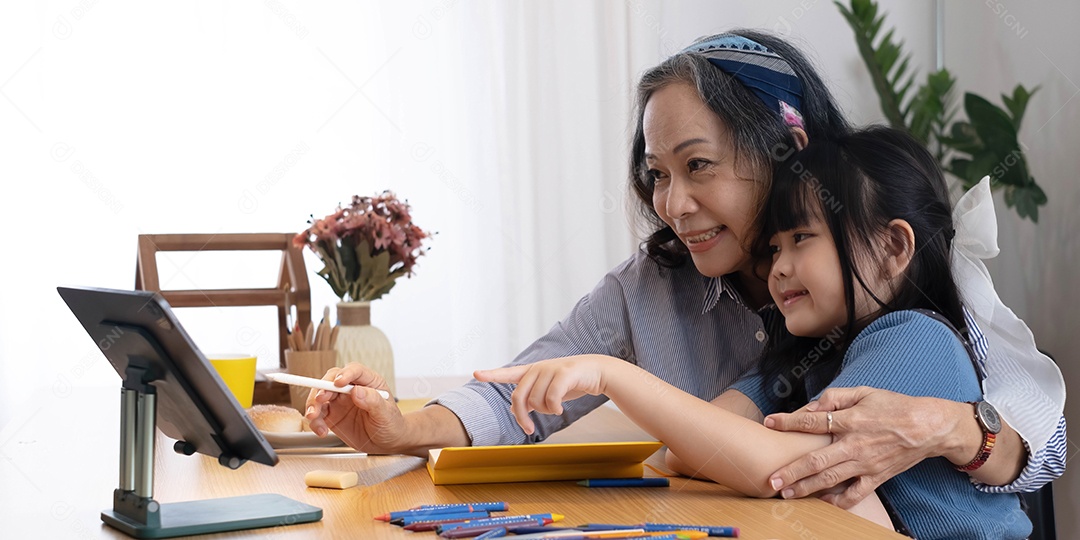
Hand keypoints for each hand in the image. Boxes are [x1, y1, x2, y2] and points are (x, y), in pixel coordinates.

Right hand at [304, 363, 406, 453]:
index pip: (355, 370)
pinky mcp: (331, 415)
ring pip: (320, 396)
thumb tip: (357, 391)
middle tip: (320, 400)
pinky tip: (321, 431)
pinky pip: (318, 414)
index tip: (339, 383)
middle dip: (322, 388)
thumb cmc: (391, 424)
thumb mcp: (387, 414)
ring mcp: (340, 401)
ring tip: (314, 418)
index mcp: (369, 382)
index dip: (345, 374)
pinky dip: (315, 422)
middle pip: (331, 380)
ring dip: (313, 405)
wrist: (386, 443)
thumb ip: (373, 402)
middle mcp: (351, 388)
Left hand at [474, 355, 616, 434]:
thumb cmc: (571, 382)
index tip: (476, 373)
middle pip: (518, 397)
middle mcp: (538, 368)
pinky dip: (555, 409)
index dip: (491, 374)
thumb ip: (532, 396)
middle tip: (529, 429)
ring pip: (536, 401)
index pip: (508, 373)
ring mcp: (550, 369)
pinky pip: (552, 399)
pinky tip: (561, 410)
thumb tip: (517, 409)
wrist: (597, 372)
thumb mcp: (549, 389)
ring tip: (556, 409)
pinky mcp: (563, 373)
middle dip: (521, 417)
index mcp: (532, 371)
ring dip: (545, 412)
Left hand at [762, 386, 949, 507]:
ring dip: (806, 488)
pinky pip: (855, 494)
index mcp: (851, 420)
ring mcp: (865, 464)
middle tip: (770, 480)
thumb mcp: (864, 392)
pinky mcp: (876, 478)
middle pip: (816, 460)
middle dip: (791, 471)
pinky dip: (838, 501)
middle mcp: (855, 445)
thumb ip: (835, 397)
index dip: (788, 422)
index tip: (769, 423)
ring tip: (786, 493)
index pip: (812, 421)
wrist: (929, 427)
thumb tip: (812, 406)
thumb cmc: (894, 406)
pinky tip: (822, 502)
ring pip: (830, 480)